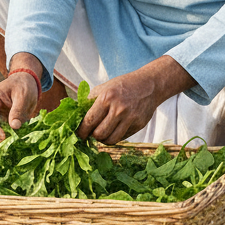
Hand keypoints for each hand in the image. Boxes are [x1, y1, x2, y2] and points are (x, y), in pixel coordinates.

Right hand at [0, 71, 38, 143]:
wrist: (26, 81)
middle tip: (5, 142)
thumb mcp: (23, 95)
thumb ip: (18, 110)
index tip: (3, 136)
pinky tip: (10, 141)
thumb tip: (14, 127)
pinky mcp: (0, 121)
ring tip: (8, 143)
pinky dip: (0, 138)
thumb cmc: (24, 86)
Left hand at [76, 56, 194, 144]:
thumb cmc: (122, 86)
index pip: (89, 121)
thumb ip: (89, 101)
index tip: (79, 135)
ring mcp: (130, 118)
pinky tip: (114, 129)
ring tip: (102, 133)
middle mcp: (118, 109)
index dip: (81, 131)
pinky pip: (123, 138)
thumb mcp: (104, 88)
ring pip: (111, 140)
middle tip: (92, 133)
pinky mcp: (139, 125)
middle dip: (93, 136)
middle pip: (99, 134)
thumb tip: (75, 117)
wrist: (149, 85)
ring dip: (104, 139)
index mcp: (106, 98)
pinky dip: (116, 136)